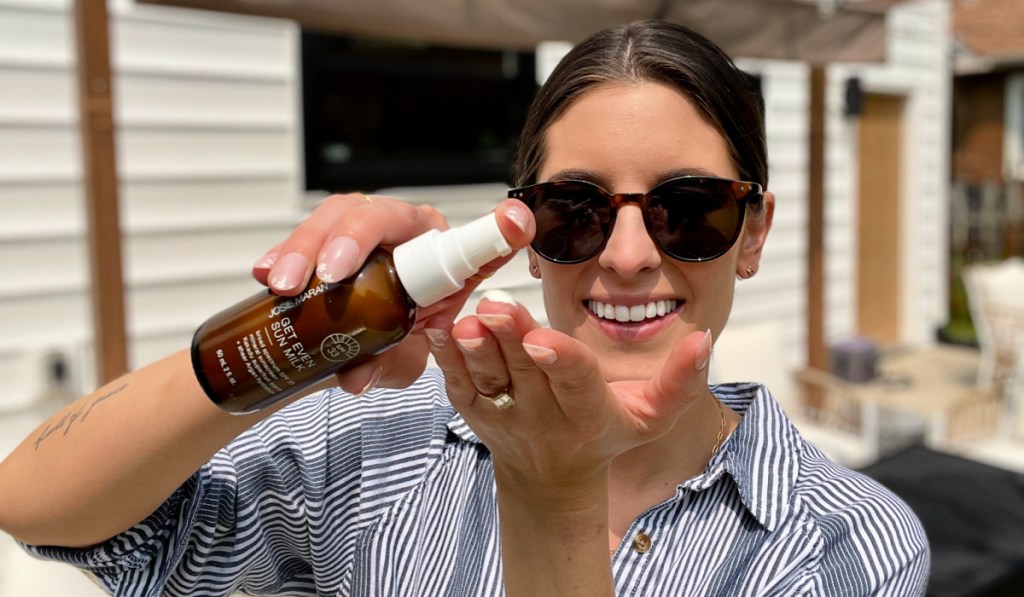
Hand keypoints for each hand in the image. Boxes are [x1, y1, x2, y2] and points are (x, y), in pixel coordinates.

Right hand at [251, 192, 534, 393]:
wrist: (350, 348)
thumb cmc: (391, 345)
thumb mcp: (403, 361)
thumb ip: (389, 366)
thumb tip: (356, 377)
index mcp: (442, 259)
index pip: (473, 242)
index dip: (500, 231)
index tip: (518, 223)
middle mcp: (403, 234)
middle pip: (382, 215)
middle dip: (352, 240)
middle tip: (330, 276)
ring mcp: (361, 230)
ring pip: (338, 216)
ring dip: (306, 246)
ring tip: (285, 285)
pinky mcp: (324, 237)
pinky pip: (305, 234)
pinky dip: (282, 252)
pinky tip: (265, 272)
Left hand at [427, 298, 713, 494]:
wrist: (553, 479)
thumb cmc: (605, 435)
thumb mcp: (652, 416)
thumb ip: (680, 380)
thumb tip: (703, 337)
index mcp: (589, 414)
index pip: (576, 382)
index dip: (559, 359)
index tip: (541, 338)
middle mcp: (545, 419)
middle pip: (526, 372)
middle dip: (511, 338)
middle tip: (495, 305)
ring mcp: (507, 419)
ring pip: (489, 380)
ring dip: (475, 350)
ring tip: (466, 322)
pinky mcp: (478, 416)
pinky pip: (459, 388)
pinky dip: (447, 361)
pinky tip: (440, 331)